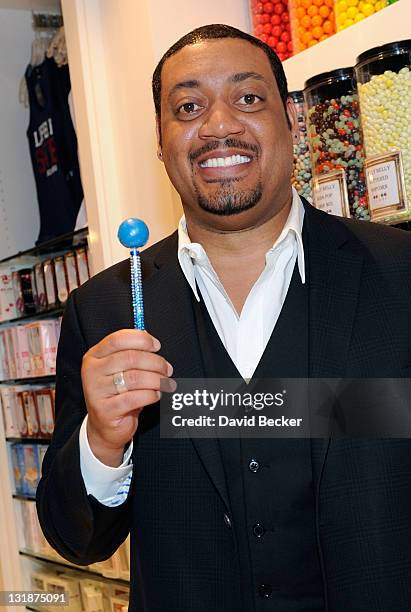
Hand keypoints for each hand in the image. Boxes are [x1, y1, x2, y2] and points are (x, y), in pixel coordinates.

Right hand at [81, 329, 173, 465]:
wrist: (105, 426)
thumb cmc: (117, 393)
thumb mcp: (120, 369)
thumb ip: (132, 351)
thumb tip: (150, 339)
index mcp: (95, 356)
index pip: (117, 339)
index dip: (141, 339)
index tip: (156, 346)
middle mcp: (92, 371)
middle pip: (130, 358)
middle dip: (155, 362)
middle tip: (167, 369)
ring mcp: (96, 391)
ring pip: (135, 378)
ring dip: (156, 379)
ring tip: (164, 383)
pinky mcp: (105, 410)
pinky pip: (135, 398)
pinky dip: (151, 395)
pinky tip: (156, 395)